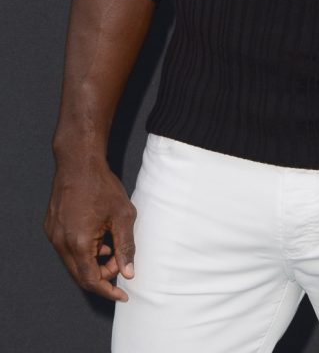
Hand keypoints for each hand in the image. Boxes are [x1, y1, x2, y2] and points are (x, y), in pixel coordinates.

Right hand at [44, 155, 135, 301]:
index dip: (108, 290)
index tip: (123, 295)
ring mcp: (53, 235)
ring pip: (74, 262)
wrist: (79, 162)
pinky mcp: (51, 227)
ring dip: (93, 261)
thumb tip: (128, 273)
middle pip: (81, 275)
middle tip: (121, 263)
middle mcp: (61, 242)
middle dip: (103, 275)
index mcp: (79, 242)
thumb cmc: (102, 185)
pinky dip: (83, 249)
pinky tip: (98, 234)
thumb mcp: (123, 215)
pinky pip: (67, 248)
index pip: (91, 280)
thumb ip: (126, 246)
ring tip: (111, 242)